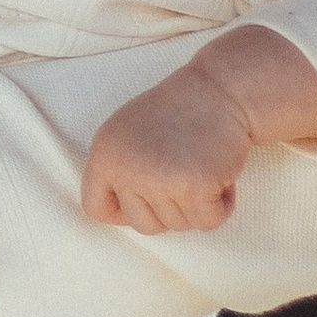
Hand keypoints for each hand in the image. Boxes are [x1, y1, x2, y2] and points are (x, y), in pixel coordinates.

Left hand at [82, 66, 254, 232]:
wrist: (220, 91)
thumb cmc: (178, 112)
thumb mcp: (129, 135)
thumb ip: (119, 170)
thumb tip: (118, 215)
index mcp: (104, 155)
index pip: (96, 208)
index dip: (124, 212)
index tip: (147, 198)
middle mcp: (126, 169)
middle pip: (143, 225)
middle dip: (168, 210)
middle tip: (183, 176)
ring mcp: (159, 180)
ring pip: (178, 225)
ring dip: (196, 204)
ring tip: (201, 166)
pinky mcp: (195, 188)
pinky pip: (208, 222)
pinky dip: (220, 206)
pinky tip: (220, 175)